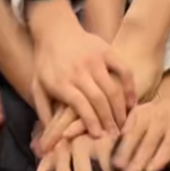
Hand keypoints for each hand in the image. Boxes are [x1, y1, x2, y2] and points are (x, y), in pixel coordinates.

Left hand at [28, 0, 135, 147]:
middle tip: (115, 136)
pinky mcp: (106, 51)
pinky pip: (123, 70)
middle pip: (99, 100)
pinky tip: (132, 103)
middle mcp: (79, 71)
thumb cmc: (45, 63)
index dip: (91, 123)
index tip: (99, 137)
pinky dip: (130, 87)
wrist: (54, 30)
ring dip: (120, 109)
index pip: (80, 105)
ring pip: (112, 89)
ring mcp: (94, 60)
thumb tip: (47, 140)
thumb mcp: (37, 87)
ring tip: (123, 125)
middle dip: (109, 121)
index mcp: (61, 81)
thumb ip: (43, 113)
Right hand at [112, 73, 169, 170]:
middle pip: (148, 141)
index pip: (168, 144)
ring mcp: (146, 113)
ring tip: (115, 166)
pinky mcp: (135, 111)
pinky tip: (109, 152)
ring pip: (133, 134)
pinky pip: (125, 126)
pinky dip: (118, 140)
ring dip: (124, 151)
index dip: (159, 158)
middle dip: (137, 159)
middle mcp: (161, 118)